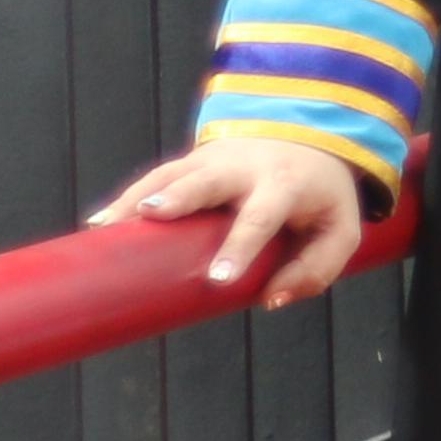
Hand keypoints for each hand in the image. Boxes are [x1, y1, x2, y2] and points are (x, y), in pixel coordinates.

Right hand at [99, 135, 374, 302]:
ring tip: (107, 225)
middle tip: (152, 215)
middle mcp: (244, 168)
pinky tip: (101, 224)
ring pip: (172, 175)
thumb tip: (272, 301)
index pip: (261, 217)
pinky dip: (128, 198)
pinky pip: (156, 178)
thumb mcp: (338, 231)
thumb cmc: (320, 197)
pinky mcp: (191, 162)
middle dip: (180, 197)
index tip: (218, 280)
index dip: (240, 247)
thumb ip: (317, 269)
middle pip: (208, 180)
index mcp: (285, 185)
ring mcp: (213, 160)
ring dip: (139, 198)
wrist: (310, 139)